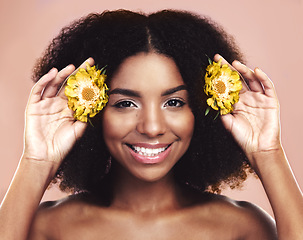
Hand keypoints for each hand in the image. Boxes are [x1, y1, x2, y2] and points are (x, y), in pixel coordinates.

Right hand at [22, 58, 93, 176]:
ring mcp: (45, 104)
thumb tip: (99, 104)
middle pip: (67, 84)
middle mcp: (57, 104)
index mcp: (69, 109)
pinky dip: (45, 81)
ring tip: (72, 67)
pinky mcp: (34, 107)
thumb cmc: (63, 145)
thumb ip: (87, 116)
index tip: (95, 71)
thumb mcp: (79, 129)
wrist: (47, 157)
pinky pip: (38, 90)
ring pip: (53, 84)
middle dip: (77, 73)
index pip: (78, 91)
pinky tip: (53, 74)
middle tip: (87, 62)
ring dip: (62, 74)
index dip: (85, 81)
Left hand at [214, 54, 280, 166]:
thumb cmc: (242, 137)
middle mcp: (247, 98)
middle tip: (220, 59)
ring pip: (252, 79)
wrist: (258, 148)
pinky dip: (263, 78)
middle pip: (238, 79)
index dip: (220, 76)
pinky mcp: (270, 101)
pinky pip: (267, 86)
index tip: (212, 67)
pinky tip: (256, 71)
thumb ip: (220, 110)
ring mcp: (259, 98)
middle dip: (229, 68)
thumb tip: (210, 98)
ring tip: (235, 63)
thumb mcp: (227, 122)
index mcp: (236, 102)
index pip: (227, 85)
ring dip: (244, 70)